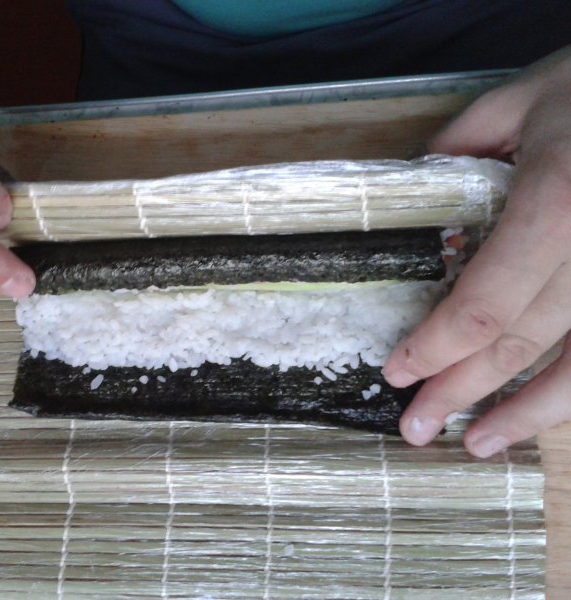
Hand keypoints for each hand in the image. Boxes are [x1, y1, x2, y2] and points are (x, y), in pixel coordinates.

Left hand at [383, 46, 570, 456]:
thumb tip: (417, 200)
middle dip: (462, 390)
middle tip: (416, 427)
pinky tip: (544, 411)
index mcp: (558, 205)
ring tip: (477, 444)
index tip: (398, 372)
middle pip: (522, 343)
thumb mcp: (520, 98)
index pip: (484, 304)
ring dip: (526, 414)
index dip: (436, 348)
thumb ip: (458, 152)